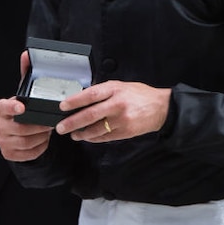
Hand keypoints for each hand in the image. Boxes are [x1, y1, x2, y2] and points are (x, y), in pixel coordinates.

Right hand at [0, 51, 54, 161]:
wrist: (18, 136)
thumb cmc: (23, 113)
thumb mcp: (25, 94)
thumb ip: (26, 75)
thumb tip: (27, 54)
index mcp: (1, 109)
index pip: (2, 107)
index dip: (11, 107)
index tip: (21, 107)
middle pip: (20, 129)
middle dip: (39, 127)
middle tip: (52, 123)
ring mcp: (3, 141)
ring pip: (26, 142)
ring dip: (41, 137)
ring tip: (48, 131)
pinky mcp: (9, 154)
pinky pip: (29, 153)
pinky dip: (39, 148)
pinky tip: (43, 141)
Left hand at [54, 80, 171, 142]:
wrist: (162, 108)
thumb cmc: (140, 95)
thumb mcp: (121, 86)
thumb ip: (103, 92)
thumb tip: (81, 99)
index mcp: (115, 89)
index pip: (90, 95)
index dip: (74, 101)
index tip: (63, 106)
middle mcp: (117, 104)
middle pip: (90, 115)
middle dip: (72, 122)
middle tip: (61, 127)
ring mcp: (122, 120)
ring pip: (96, 129)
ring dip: (82, 133)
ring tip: (73, 134)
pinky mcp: (126, 132)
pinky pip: (105, 137)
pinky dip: (94, 138)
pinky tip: (88, 137)